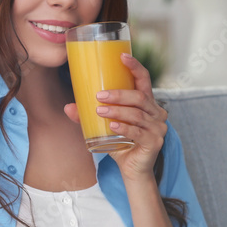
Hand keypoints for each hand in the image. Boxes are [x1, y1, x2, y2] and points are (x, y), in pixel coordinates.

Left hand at [64, 53, 167, 181]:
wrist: (133, 170)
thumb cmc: (121, 143)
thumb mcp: (105, 126)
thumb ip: (88, 116)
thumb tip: (68, 107)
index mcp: (147, 103)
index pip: (144, 79)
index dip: (135, 66)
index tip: (121, 56)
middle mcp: (157, 112)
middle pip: (139, 96)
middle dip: (118, 94)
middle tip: (99, 96)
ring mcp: (158, 127)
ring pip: (137, 113)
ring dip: (117, 111)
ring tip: (100, 111)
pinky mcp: (155, 142)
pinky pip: (138, 132)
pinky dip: (124, 127)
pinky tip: (112, 126)